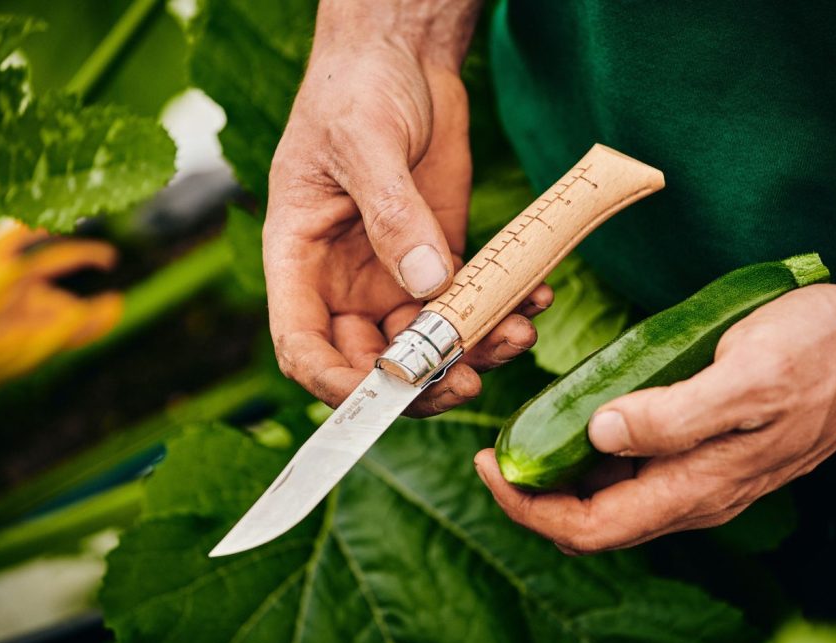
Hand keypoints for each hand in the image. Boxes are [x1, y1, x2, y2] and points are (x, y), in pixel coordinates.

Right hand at [264, 1, 548, 415]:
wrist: (402, 56)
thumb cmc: (358, 88)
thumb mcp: (365, 142)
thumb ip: (392, 213)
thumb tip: (428, 285)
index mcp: (299, 259)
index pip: (303, 346)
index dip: (337, 385)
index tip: (388, 394)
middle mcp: (343, 281)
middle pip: (372, 361)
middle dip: (420, 380)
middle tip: (470, 379)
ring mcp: (393, 275)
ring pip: (429, 344)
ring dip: (473, 352)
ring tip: (519, 331)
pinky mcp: (440, 260)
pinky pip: (469, 305)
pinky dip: (502, 311)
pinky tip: (535, 297)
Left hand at [475, 283, 835, 553]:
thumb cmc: (816, 353)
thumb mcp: (745, 376)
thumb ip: (673, 415)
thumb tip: (598, 434)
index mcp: (697, 486)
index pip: (591, 528)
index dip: (529, 508)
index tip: (489, 463)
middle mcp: (695, 493)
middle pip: (594, 521)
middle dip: (534, 496)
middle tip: (496, 448)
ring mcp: (702, 474)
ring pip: (613, 496)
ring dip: (562, 475)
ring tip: (526, 431)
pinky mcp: (708, 449)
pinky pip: (638, 468)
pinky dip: (597, 451)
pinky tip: (581, 414)